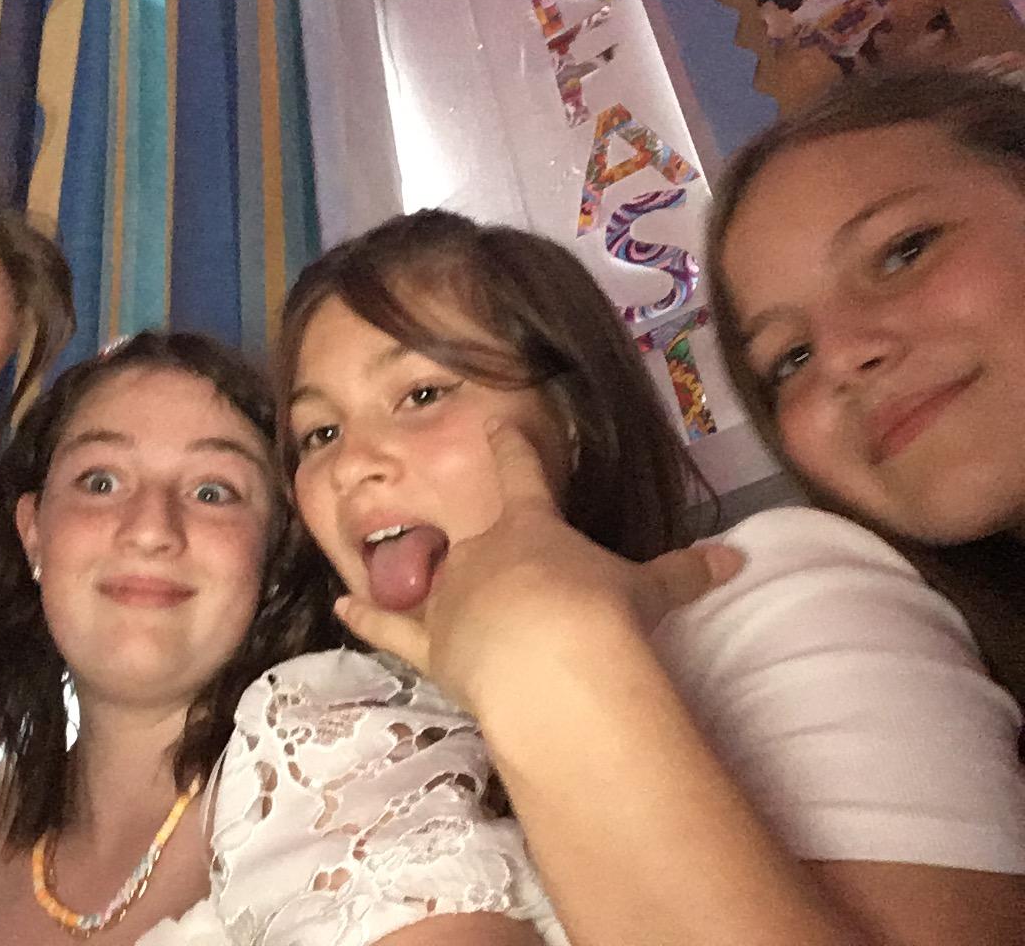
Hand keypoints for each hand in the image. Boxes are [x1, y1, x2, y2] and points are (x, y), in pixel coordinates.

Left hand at [334, 421, 741, 712]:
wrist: (545, 658)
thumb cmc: (596, 611)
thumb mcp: (647, 590)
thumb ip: (684, 573)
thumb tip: (739, 559)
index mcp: (529, 526)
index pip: (518, 473)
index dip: (511, 447)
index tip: (499, 424)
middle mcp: (479, 552)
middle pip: (466, 528)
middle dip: (468, 525)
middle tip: (464, 522)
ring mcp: (448, 597)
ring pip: (425, 576)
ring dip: (416, 573)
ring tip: (398, 567)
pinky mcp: (430, 644)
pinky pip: (390, 628)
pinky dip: (366, 620)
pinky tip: (343, 608)